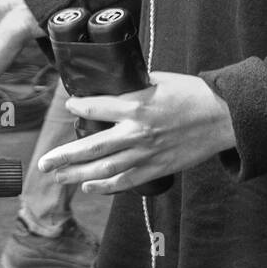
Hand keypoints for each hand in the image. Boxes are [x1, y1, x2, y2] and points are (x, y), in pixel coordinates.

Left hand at [37, 72, 235, 193]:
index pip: (97, 107)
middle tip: (44, 162)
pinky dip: (105, 186)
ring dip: (77, 175)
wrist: (222, 116)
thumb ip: (136, 86)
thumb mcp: (161, 80)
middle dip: (64, 156)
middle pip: (92, 146)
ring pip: (104, 168)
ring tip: (58, 176)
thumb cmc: (193, 94)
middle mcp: (137, 132)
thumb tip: (116, 84)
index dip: (78, 106)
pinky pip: (126, 181)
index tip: (69, 105)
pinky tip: (88, 186)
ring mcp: (146, 153)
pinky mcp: (157, 168)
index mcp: (137, 104)